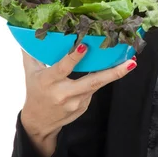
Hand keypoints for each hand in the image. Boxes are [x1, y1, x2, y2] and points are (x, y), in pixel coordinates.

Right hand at [20, 45, 136, 156]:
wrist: (38, 123)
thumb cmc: (35, 93)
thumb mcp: (30, 73)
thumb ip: (31, 53)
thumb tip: (27, 33)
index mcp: (49, 82)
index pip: (63, 68)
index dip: (74, 58)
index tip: (86, 46)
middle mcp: (64, 93)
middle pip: (92, 81)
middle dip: (113, 72)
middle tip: (130, 62)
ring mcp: (76, 102)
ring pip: (97, 85)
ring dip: (114, 74)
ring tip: (130, 62)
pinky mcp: (84, 107)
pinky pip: (94, 89)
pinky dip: (102, 79)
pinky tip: (112, 69)